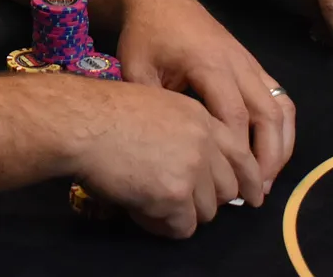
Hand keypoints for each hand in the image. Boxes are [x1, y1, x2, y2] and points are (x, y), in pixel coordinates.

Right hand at [72, 79, 262, 238]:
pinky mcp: (175, 195)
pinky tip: (140, 210)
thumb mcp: (155, 106)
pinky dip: (162, 225)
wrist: (81, 122)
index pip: (241, 155)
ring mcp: (192, 168)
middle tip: (177, 201)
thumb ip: (183, 131)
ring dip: (180, 213)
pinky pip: (182, 227)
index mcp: (200, 117)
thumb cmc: (102, 111)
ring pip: (206, 212)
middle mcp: (204, 142)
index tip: (251, 196)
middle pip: (226, 189)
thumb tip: (193, 167)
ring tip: (148, 201)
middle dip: (205, 200)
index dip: (248, 179)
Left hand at [115, 0, 295, 191]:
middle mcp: (238, 63)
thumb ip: (152, 105)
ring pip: (281, 106)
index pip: (233, 114)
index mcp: (209, 63)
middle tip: (256, 194)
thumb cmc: (146, 34)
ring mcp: (250, 62)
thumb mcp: (136, 67)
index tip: (232, 186)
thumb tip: (167, 149)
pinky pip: (279, 97)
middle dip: (268, 157)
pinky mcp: (253, 64)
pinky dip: (281, 128)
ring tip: (266, 180)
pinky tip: (271, 154)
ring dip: (281, 146)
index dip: (237, 152)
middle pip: (268, 114)